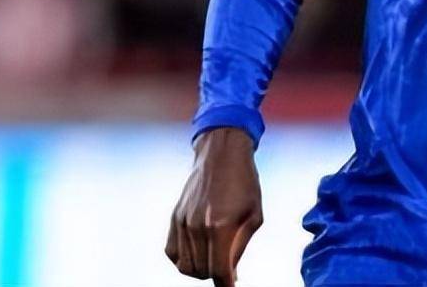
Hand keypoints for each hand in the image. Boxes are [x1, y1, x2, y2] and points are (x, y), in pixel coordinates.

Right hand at [165, 127, 262, 285]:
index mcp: (221, 226)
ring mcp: (182, 223)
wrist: (222, 153)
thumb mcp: (254, 215)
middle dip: (215, 275)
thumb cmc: (245, 182)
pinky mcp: (174, 218)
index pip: (218, 272)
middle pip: (201, 272)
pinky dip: (183, 260)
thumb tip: (231, 274)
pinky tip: (198, 251)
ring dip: (200, 270)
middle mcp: (197, 227)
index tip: (231, 285)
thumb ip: (240, 247)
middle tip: (227, 267)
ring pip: (185, 267)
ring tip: (214, 258)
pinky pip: (172, 253)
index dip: (226, 284)